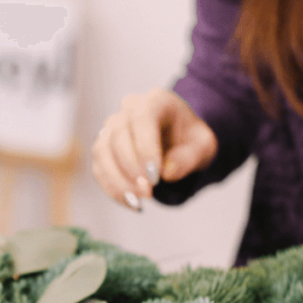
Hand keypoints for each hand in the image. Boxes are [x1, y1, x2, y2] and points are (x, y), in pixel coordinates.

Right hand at [92, 89, 217, 210]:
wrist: (180, 142)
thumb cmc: (191, 141)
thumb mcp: (203, 146)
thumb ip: (189, 158)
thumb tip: (167, 174)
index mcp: (156, 101)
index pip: (142, 119)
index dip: (145, 149)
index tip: (155, 178)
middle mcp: (129, 109)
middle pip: (118, 135)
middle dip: (131, 168)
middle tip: (149, 192)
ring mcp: (112, 127)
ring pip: (103, 151)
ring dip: (117, 180)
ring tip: (137, 201)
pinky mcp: (104, 147)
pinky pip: (99, 167)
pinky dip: (111, 188)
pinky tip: (130, 202)